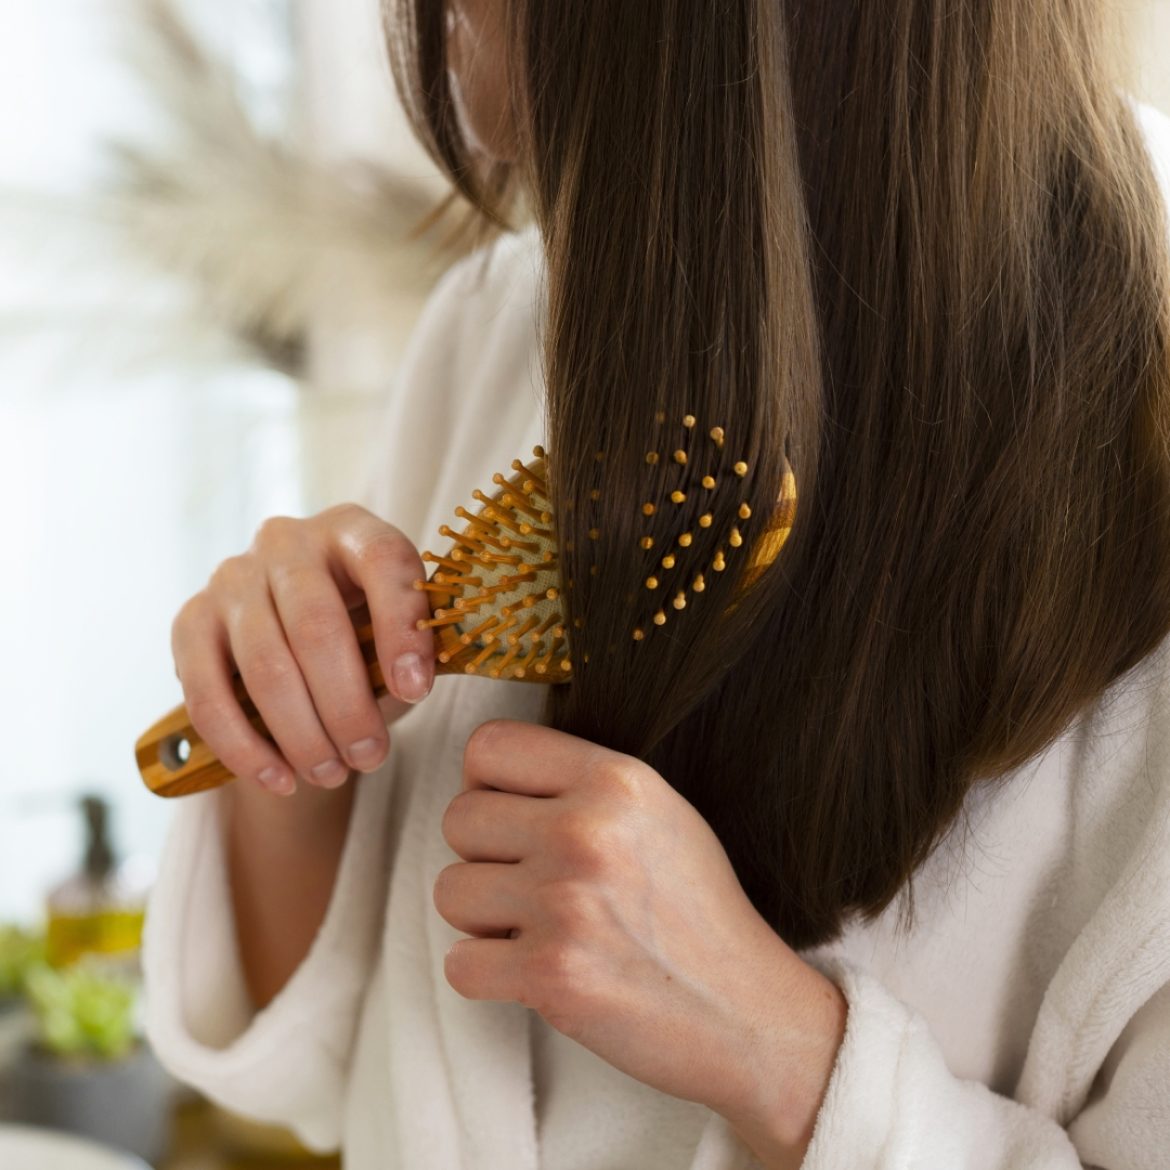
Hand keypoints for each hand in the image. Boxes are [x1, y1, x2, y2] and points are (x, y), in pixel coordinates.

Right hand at [170, 503, 435, 796]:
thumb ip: (409, 650)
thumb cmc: (363, 633)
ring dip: (301, 734)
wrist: (291, 639)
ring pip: (265, 666)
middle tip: (370, 757)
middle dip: (347, 705)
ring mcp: (232, 577)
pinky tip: (279, 779)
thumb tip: (409, 685)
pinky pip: (208, 693)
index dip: (402, 628)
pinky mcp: (189, 620)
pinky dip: (245, 747)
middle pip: (317, 627)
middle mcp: (287, 541)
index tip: (415, 692)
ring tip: (332, 774)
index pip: (384, 562)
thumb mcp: (396, 631)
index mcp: (352, 529)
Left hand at [434, 719, 846, 1163]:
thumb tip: (486, 778)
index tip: (511, 817)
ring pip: (449, 890)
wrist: (746, 1011)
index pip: (488, 747)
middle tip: (530, 884)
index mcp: (614, 780)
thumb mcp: (658, 812)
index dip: (486, 784)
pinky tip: (536, 972)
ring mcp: (565, 903)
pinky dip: (488, 976)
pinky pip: (459, 964)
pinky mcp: (550, 974)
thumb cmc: (698, 912)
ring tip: (538, 929)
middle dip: (485, 856)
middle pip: (459, 818)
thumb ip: (580, 784)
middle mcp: (586, 831)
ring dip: (482, 918)